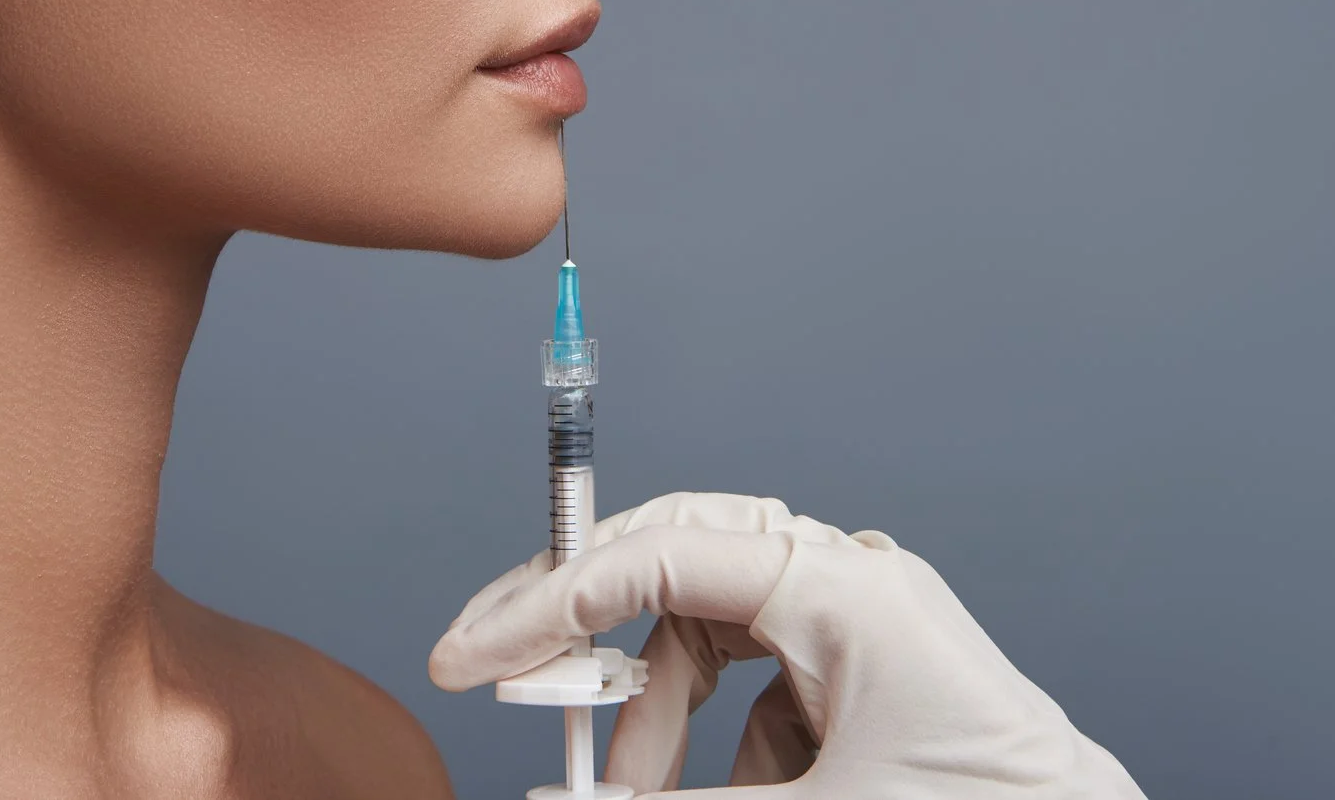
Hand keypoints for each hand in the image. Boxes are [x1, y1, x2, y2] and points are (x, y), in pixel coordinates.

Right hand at [431, 492, 1142, 796]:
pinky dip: (713, 739)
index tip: (473, 662)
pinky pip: (752, 682)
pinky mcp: (862, 670)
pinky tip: (720, 792)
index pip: (654, 558)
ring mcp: (856, 621)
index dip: (545, 607)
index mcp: (839, 586)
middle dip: (578, 626)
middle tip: (496, 674)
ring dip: (651, 715)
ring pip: (704, 630)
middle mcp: (845, 579)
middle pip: (670, 562)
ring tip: (632, 796)